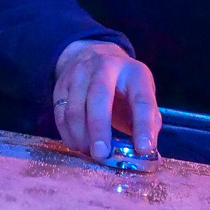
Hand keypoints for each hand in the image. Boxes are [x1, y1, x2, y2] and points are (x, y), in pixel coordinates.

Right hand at [52, 40, 160, 160]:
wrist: (93, 54)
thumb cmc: (123, 84)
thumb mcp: (142, 93)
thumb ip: (149, 119)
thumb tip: (146, 149)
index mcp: (134, 72)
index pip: (142, 99)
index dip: (144, 125)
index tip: (143, 149)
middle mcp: (105, 67)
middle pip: (99, 96)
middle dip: (99, 128)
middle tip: (102, 154)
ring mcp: (80, 74)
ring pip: (75, 108)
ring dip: (81, 136)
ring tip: (90, 153)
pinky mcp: (61, 85)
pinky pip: (60, 114)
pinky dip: (68, 135)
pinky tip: (77, 145)